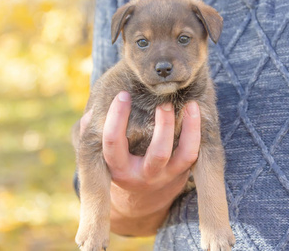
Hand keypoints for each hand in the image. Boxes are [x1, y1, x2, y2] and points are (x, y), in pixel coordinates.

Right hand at [79, 91, 200, 235]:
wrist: (141, 194)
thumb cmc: (118, 162)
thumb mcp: (101, 153)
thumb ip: (93, 133)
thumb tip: (92, 114)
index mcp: (118, 169)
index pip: (114, 143)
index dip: (116, 117)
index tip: (123, 94)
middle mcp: (143, 176)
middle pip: (158, 154)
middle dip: (164, 127)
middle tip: (164, 102)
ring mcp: (166, 175)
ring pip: (183, 155)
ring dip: (188, 128)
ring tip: (190, 104)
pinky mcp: (182, 172)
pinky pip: (194, 153)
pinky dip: (197, 131)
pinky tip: (194, 109)